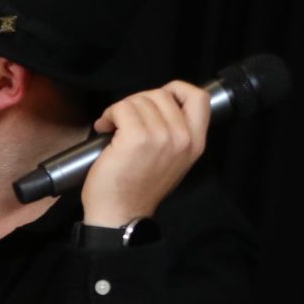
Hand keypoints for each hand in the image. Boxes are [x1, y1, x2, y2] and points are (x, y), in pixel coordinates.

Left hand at [77, 80, 211, 229]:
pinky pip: (121, 108)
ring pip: (139, 100)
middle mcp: (183, 138)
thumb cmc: (138, 189)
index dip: (176, 90)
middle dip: (137, 102)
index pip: (199, 97)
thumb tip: (158, 108)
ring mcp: (161, 137)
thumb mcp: (172, 161)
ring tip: (112, 127)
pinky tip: (103, 128)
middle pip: (162, 95)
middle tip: (123, 119)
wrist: (120, 214)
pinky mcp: (136, 138)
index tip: (154, 100)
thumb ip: (176, 134)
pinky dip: (108, 114)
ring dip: (120, 109)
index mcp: (196, 143)